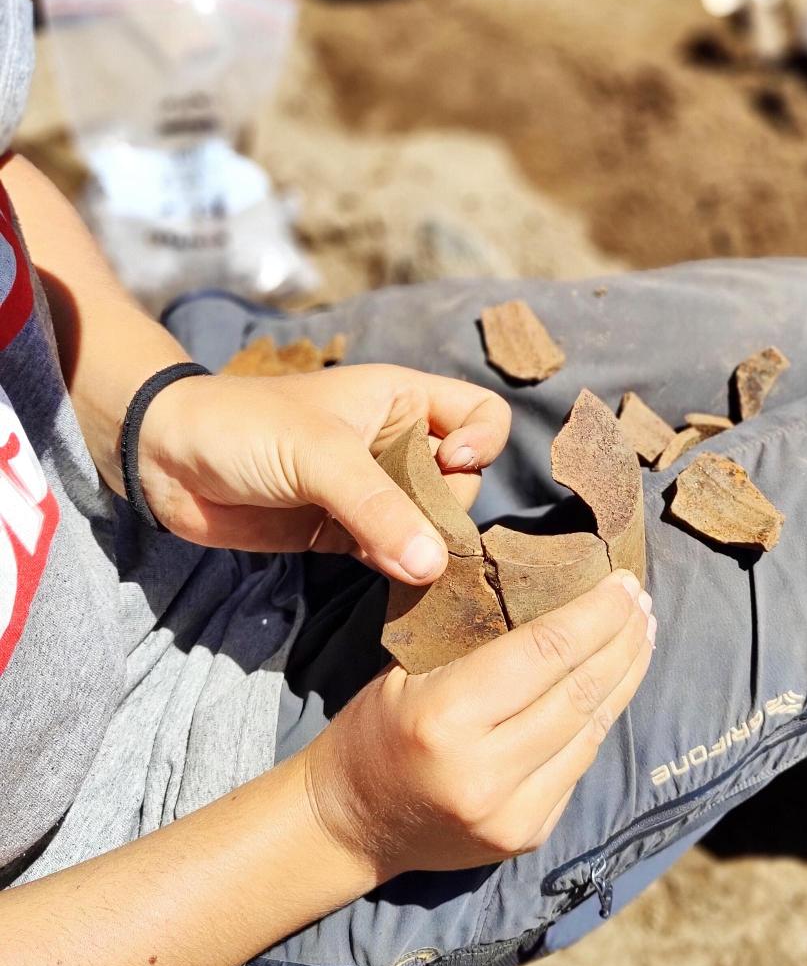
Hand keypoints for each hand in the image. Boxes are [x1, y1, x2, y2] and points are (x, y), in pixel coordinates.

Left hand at [137, 365, 510, 583]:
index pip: (482, 415)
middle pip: (463, 480)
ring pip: (431, 523)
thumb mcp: (319, 456)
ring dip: (423, 544)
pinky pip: (394, 553)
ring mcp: (372, 490)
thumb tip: (435, 565)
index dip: (482, 442)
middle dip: (447, 508)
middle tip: (412, 525)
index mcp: (402, 399)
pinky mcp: (344, 531)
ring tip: (392, 553)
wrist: (165, 460)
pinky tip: (376, 566)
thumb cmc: (245, 426)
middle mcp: (396, 442)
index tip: (449, 463)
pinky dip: (395, 565)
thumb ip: (379, 509)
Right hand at [300, 571, 656, 882]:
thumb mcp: (408, 668)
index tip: (624, 581)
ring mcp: (512, 814)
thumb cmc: (376, 729)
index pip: (545, 652)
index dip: (595, 613)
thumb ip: (475, 636)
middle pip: (580, 691)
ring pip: (591, 730)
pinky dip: (600, 718)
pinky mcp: (528, 835)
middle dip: (622, 639)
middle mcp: (486, 772)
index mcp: (447, 718)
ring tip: (643, 634)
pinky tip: (614, 684)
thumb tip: (552, 585)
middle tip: (643, 601)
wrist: (350, 826)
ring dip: (625, 677)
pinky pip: (579, 765)